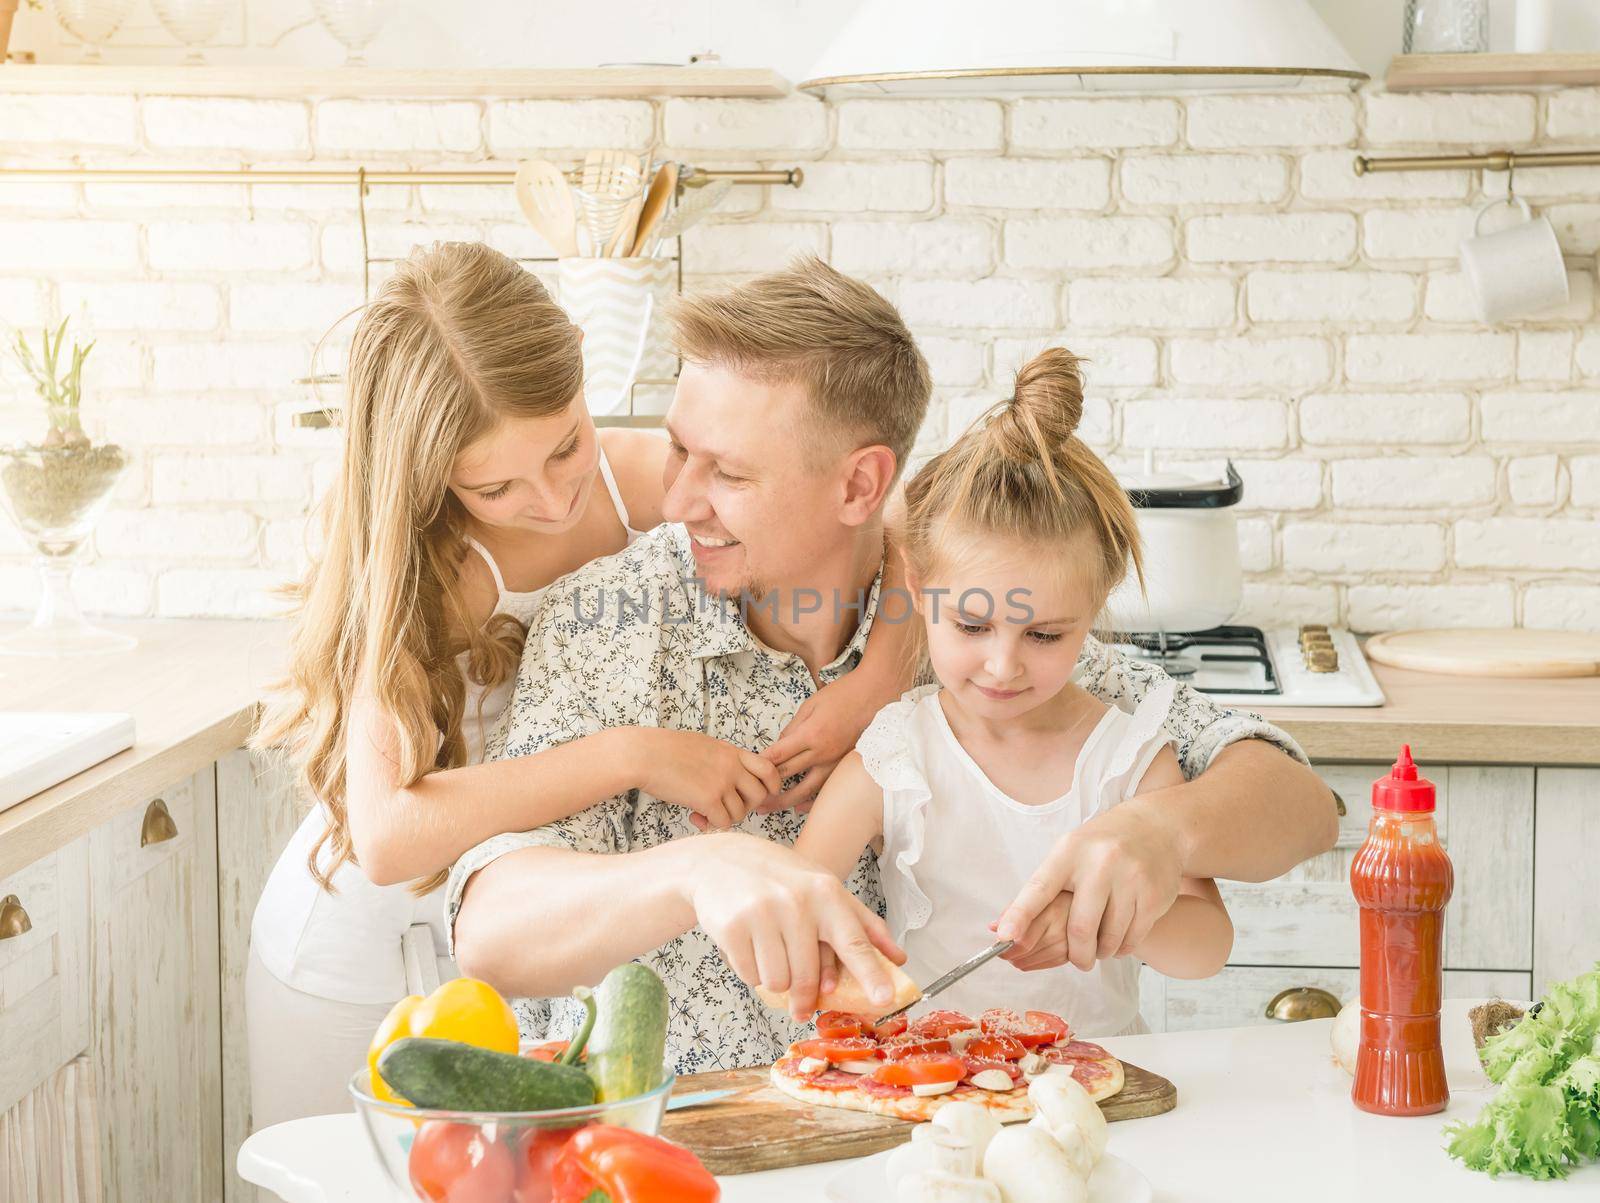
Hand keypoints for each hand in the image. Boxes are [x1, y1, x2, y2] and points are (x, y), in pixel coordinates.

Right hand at [635, 729, 781, 831]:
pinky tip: (696, 817)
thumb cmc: (665, 750)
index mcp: (732, 752)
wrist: (644, 754)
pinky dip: (711, 824)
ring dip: (724, 817)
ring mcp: (721, 783)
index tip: (758, 794)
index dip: (770, 786)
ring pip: (740, 813)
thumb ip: (722, 759)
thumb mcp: (703, 746)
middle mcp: (732, 767)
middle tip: (725, 806)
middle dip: (745, 806)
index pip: (769, 769)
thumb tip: (732, 777)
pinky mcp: (708, 799)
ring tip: (703, 811)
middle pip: (759, 796)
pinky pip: (723, 823)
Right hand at [685, 833, 904, 1021]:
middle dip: (804, 996)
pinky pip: (751, 977)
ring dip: (775, 980)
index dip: (870, 973)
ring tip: (769, 953)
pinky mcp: (733, 928)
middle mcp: (796, 902)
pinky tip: (750, 947)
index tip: (884, 999)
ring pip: (778, 982)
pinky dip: (752, 972)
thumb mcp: (823, 888)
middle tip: (802, 1005)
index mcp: (825, 892)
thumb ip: (862, 923)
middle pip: (808, 977)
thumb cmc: (779, 879)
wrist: (718, 861)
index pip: (853, 940)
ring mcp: (762, 913)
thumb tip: (898, 958)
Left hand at [759, 667, 897, 813]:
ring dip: (784, 800)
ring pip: (805, 789)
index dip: (760, 764)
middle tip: (749, 795)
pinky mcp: (844, 766)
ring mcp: (835, 762)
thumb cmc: (843, 695)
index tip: (746, 771)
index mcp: (811, 735)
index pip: (778, 755)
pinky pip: (825, 789)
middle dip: (765, 785)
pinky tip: (799, 808)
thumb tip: (780, 746)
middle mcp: (823, 753)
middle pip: (787, 775)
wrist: (875, 695)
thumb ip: (793, 728)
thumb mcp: (811, 704)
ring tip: (766, 808)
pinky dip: (811, 801)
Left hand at [994, 800, 1182, 971]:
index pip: (1039, 888)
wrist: (1156, 827)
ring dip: (1101, 952)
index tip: (1005, 937)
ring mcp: (1130, 878)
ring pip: (1109, 939)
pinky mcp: (1154, 895)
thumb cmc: (1100, 846)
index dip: (1020, 915)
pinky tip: (1120, 937)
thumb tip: (1000, 927)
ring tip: (1100, 945)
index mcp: (1070, 852)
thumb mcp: (1067, 854)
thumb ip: (1038, 891)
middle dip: (1077, 954)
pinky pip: (1133, 939)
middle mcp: (1100, 863)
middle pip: (1080, 928)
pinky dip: (1122, 948)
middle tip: (1078, 961)